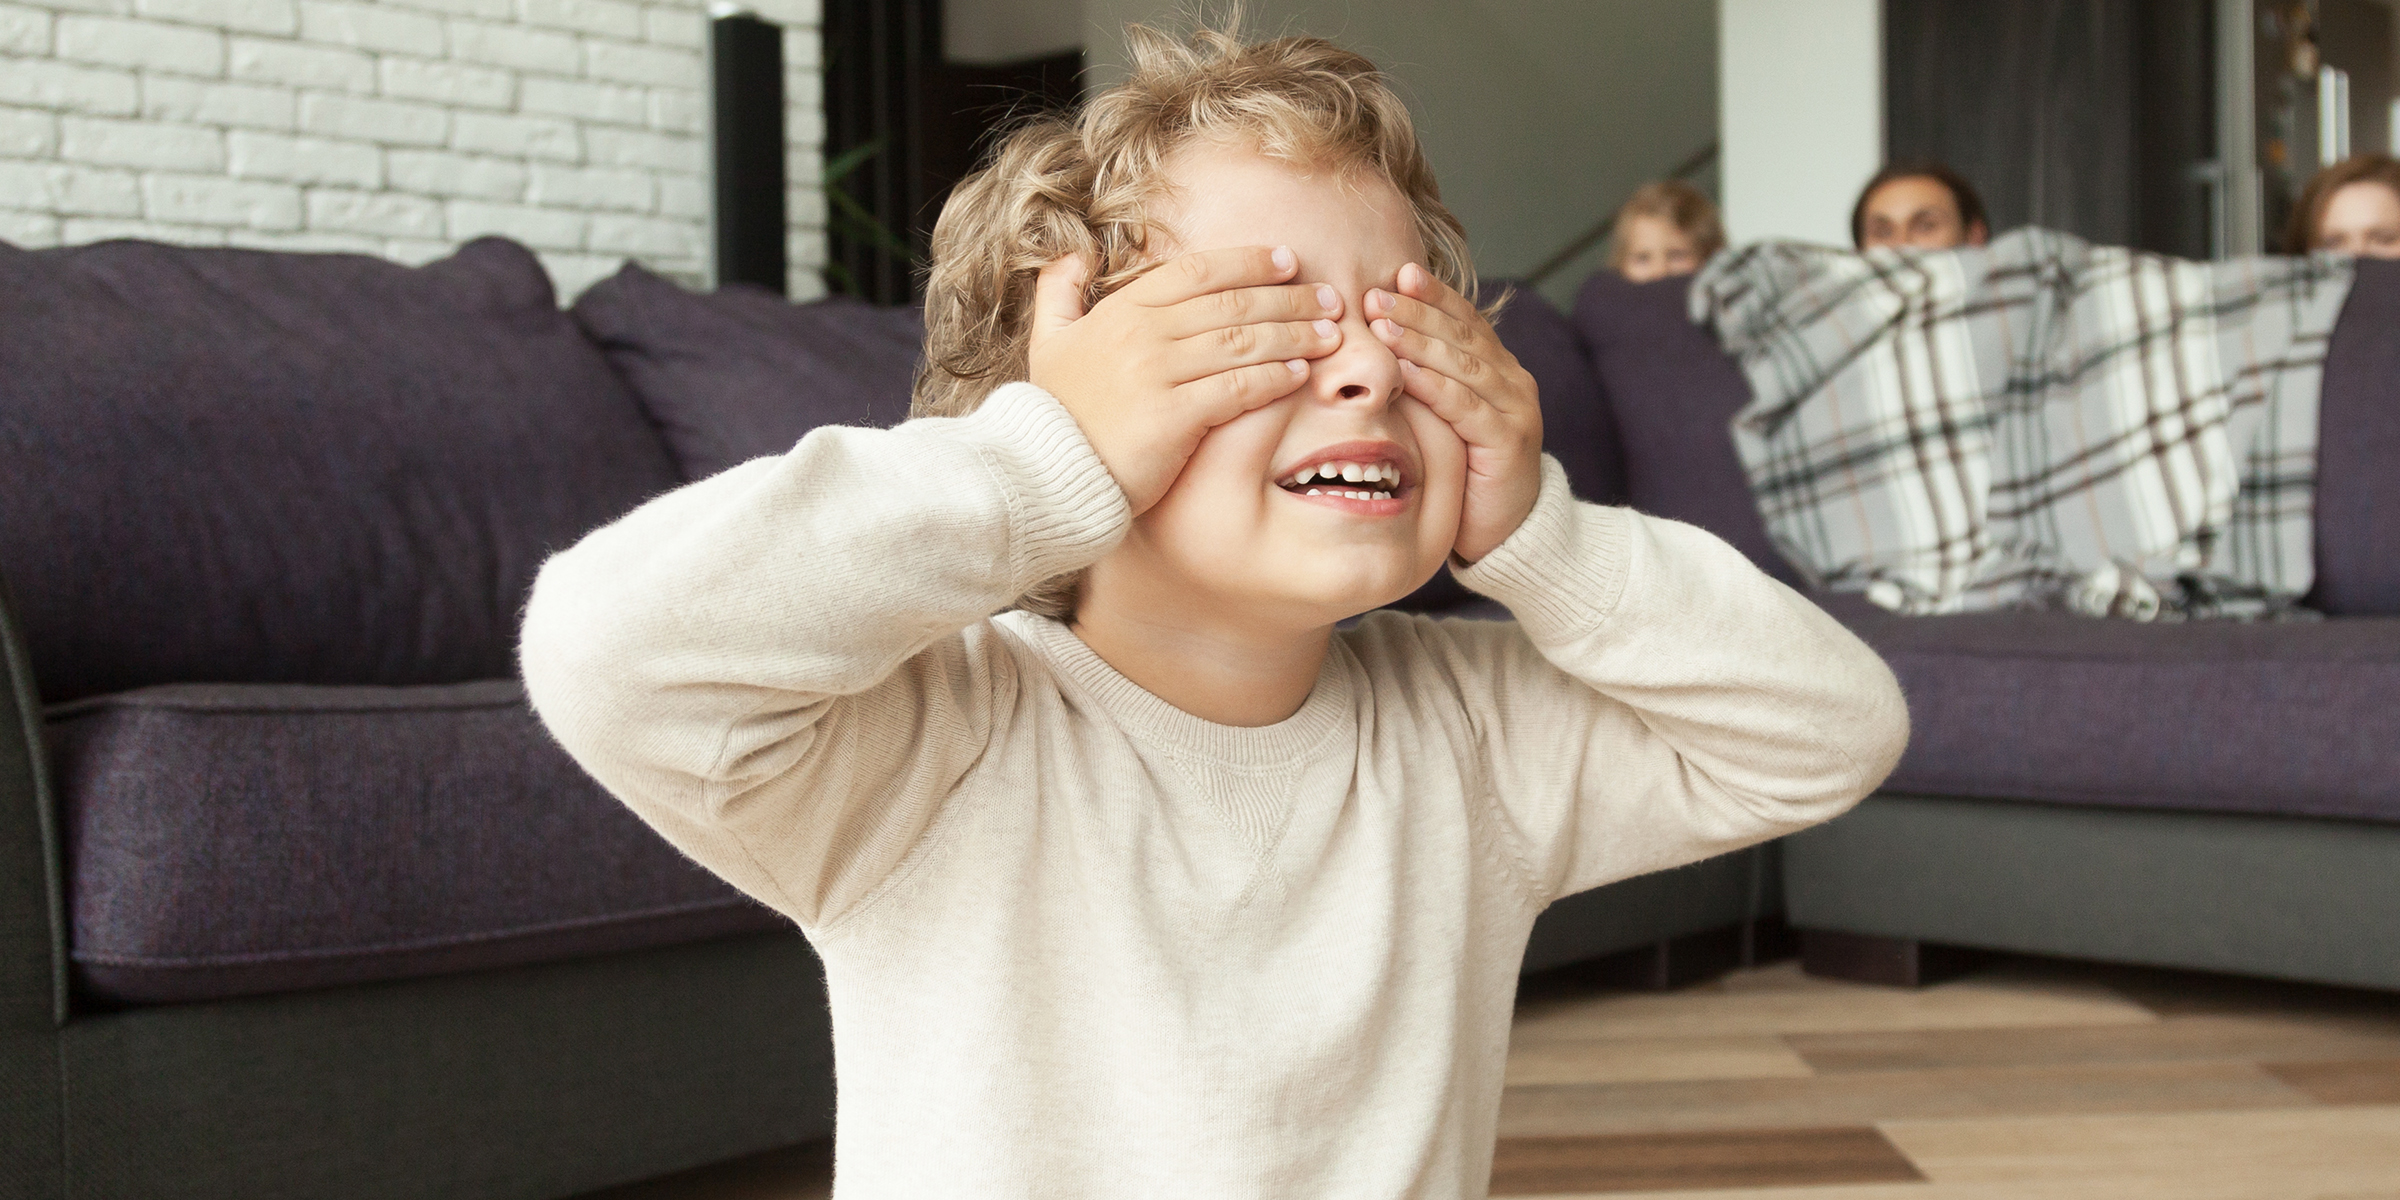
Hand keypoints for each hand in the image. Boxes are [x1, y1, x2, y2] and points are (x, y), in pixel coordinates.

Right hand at [1028, 246, 1343, 515]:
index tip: (1287, 260)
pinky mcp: (1173, 417)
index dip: (1248, 262)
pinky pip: (1238, 388)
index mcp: (1120, 310)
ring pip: (1242, 341)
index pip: (1197, 271)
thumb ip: (1059, 294)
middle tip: (1330, 297)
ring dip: (1294, 334)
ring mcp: (1157, 373)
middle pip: (1232, 302)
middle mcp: (1142, 333)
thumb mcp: (1046, 343)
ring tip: (1331, 335)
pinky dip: (1274, 378)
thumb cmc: (1054, 413)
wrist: (1043, 474)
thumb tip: (1072, 255)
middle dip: (1288, 296)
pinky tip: (1301, 376)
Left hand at [1368, 264, 1542, 563]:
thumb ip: (1421, 383)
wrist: (1505, 533)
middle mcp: (1511, 381)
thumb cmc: (1464, 476)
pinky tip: (1406, 372)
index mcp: (1496, 368)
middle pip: (1462, 334)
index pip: (1464, 320)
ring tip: (1383, 322)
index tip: (1397, 272)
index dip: (1433, 295)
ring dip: (1422, 340)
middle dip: (1419, 310)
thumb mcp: (1441, 421)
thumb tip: (1369, 346)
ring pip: (1464, 364)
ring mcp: (1515, 409)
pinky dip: (1436, 386)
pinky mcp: (1509, 442)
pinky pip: (1468, 408)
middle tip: (1377, 293)